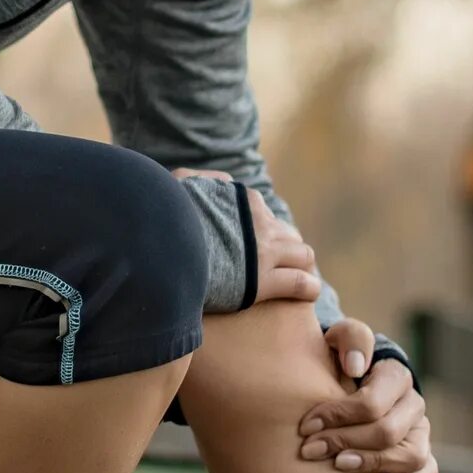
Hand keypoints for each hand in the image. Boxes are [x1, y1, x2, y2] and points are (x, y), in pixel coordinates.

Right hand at [170, 169, 323, 305]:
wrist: (162, 245)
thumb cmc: (165, 216)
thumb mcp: (181, 184)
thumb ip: (202, 179)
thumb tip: (225, 181)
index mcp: (243, 201)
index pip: (266, 215)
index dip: (264, 231)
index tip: (257, 243)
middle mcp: (260, 224)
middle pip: (290, 235)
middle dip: (288, 248)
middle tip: (280, 264)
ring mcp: (264, 252)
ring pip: (303, 256)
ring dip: (301, 265)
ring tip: (299, 277)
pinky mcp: (262, 281)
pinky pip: (299, 282)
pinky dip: (308, 288)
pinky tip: (309, 293)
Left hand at [302, 318, 436, 472]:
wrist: (346, 383)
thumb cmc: (338, 362)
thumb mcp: (338, 339)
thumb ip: (349, 338)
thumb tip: (356, 366)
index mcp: (396, 375)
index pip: (372, 402)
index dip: (338, 416)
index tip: (305, 426)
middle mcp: (413, 404)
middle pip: (387, 431)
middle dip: (345, 442)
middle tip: (311, 450)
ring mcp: (420, 432)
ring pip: (411, 455)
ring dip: (373, 464)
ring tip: (339, 465)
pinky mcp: (423, 455)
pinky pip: (428, 472)